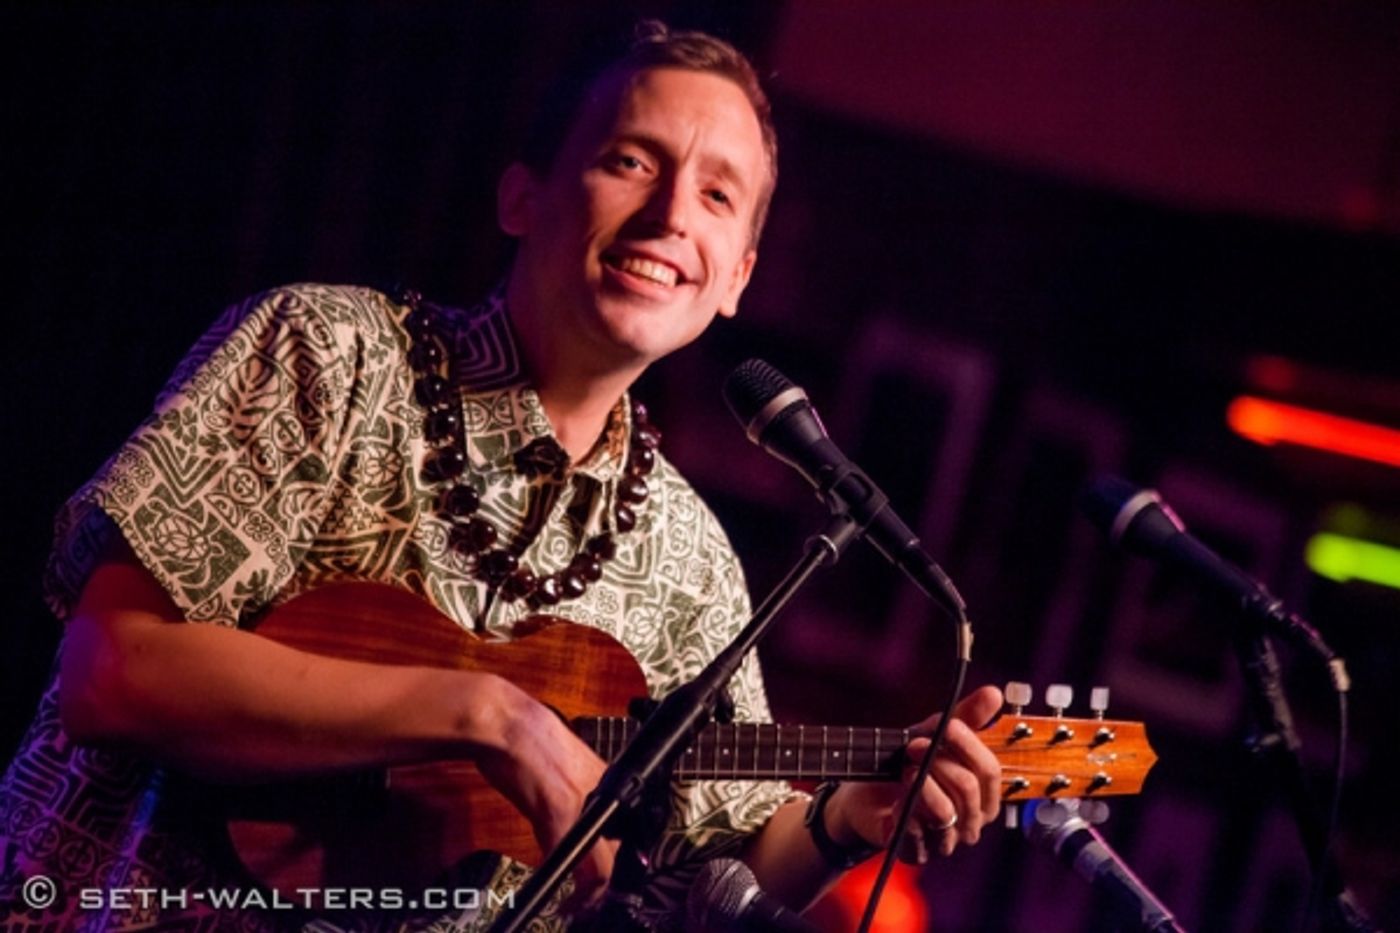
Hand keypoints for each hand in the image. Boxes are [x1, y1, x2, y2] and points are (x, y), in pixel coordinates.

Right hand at [472, 677, 616, 908]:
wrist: (505, 724)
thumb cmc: (527, 742)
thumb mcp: (567, 769)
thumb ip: (580, 793)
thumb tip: (578, 816)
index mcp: (607, 783)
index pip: (631, 832)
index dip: (622, 863)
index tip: (606, 884)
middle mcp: (604, 794)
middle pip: (623, 854)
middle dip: (609, 885)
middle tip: (592, 902)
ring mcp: (584, 804)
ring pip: (606, 866)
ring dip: (594, 894)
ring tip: (580, 907)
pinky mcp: (559, 810)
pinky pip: (576, 863)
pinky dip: (575, 888)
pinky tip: (566, 900)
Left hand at [825, 685, 1002, 861]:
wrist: (861, 794)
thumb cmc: (906, 764)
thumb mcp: (933, 735)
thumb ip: (965, 717)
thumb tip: (995, 693)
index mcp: (982, 796)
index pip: (989, 771)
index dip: (969, 746)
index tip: (947, 726)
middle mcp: (970, 822)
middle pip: (968, 789)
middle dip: (939, 762)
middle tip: (913, 746)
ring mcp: (945, 841)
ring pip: (946, 812)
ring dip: (921, 784)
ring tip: (904, 770)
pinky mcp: (917, 853)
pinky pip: (918, 833)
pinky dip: (904, 810)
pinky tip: (895, 799)